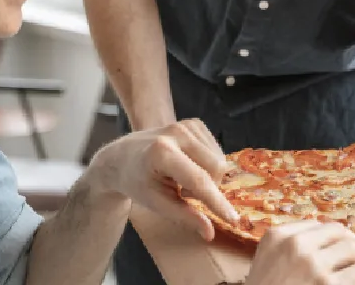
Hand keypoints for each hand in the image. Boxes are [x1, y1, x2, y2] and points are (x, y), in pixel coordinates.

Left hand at [89, 119, 237, 239]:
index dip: (217, 202)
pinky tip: (188, 166)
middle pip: (216, 168)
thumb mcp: (156, 203)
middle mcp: (177, 133)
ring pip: (220, 159)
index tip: (233, 219)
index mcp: (162, 152)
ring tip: (182, 180)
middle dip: (208, 188)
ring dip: (208, 177)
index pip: (199, 180)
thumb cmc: (136, 182)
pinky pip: (217, 150)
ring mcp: (187, 124)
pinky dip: (207, 164)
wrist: (121, 156)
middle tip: (183, 193)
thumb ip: (184, 216)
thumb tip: (210, 232)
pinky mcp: (195, 123)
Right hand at [246, 221, 354, 284]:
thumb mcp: (266, 258)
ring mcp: (314, 266)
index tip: (346, 239)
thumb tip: (324, 237)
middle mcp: (297, 246)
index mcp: (279, 236)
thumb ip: (288, 243)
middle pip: (338, 233)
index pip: (318, 225)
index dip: (337, 233)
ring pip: (352, 251)